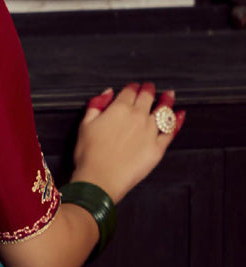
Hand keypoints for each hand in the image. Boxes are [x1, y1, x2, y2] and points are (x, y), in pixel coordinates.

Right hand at [71, 82, 184, 203]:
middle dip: (148, 90)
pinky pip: (171, 131)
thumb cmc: (89, 155)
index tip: (134, 87)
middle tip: (149, 88)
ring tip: (169, 95)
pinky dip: (177, 121)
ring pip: (163, 111)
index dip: (132, 87)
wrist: (100, 179)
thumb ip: (96, 105)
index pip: (129, 91)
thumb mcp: (84, 125)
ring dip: (166, 100)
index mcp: (119, 109)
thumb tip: (108, 93)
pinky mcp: (158, 147)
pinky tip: (180, 115)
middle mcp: (137, 116)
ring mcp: (150, 131)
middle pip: (147, 97)